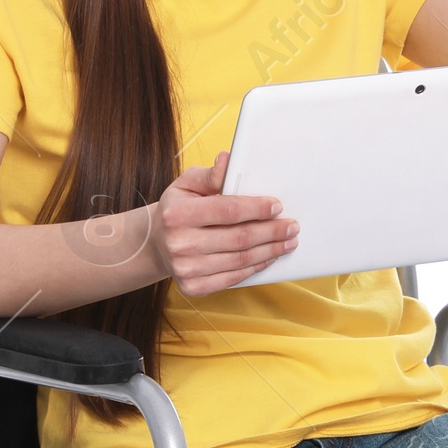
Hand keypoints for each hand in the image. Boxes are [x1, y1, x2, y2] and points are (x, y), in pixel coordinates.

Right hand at [147, 148, 297, 294]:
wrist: (157, 243)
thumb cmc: (178, 209)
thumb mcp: (187, 184)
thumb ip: (210, 175)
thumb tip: (228, 160)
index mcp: (178, 214)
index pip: (227, 210)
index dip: (256, 208)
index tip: (277, 206)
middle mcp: (180, 244)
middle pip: (239, 238)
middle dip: (271, 232)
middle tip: (291, 227)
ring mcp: (186, 269)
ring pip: (240, 260)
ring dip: (269, 251)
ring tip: (287, 242)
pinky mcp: (193, 287)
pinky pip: (233, 278)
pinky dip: (255, 267)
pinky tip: (268, 257)